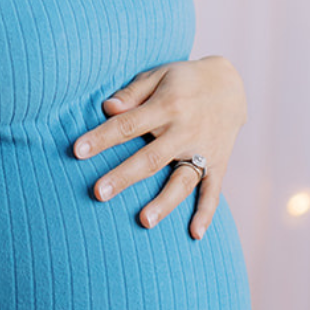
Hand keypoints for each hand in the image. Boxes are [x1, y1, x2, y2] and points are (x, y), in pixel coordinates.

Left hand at [71, 55, 246, 238]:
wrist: (231, 84)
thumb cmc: (184, 79)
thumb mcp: (159, 75)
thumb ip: (133, 93)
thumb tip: (107, 108)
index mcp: (167, 105)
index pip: (129, 124)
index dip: (103, 138)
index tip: (78, 150)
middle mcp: (185, 130)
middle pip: (151, 158)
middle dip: (124, 176)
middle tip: (99, 193)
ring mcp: (203, 149)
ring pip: (182, 179)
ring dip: (164, 201)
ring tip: (144, 221)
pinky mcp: (219, 163)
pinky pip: (213, 190)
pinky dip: (206, 212)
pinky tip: (195, 234)